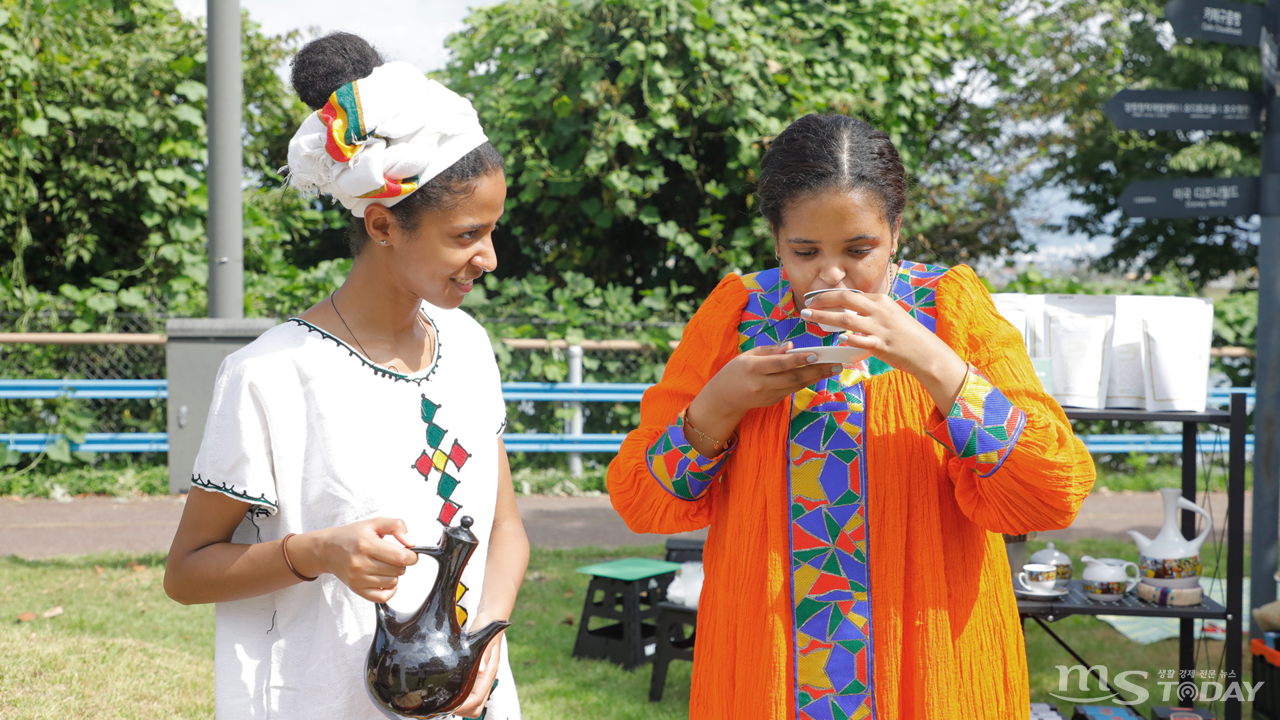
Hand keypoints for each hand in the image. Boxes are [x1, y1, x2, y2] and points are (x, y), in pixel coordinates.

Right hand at [299, 517, 418, 602]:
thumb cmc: (352, 535)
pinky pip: (383, 597)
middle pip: (399, 570)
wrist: (327, 550)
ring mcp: (358, 579)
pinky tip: (385, 579)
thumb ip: (396, 526)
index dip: (412, 556)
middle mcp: (361, 563)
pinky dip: (390, 590)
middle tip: (393, 556)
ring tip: (385, 565)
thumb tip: (410, 542)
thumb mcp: (374, 523)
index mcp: (367, 544)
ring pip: (393, 582)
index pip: (401, 557)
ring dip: (395, 574)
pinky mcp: (356, 589)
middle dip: (402, 563)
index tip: (409, 552)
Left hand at [453, 615, 503, 717]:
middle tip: (443, 704)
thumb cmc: (485, 626)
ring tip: (443, 700)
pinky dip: (458, 700)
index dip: (463, 706)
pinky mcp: (474, 677)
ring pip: (472, 706)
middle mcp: (485, 679)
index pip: (477, 699)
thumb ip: (484, 652)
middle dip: (461, 711)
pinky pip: (468, 697)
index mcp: (488, 672)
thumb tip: (480, 670)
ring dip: (459, 708)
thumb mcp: (483, 635)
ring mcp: (480, 680)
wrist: (489, 619)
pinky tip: (446, 693)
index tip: (448, 706)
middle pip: (476, 708)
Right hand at [686, 343, 841, 456]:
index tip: (815, 354)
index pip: (779, 364)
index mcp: (753, 368)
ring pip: (797, 385)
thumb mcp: (748, 355)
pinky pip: (792, 389)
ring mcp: (769, 395)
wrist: (723, 398)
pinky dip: (807, 381)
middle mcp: (762, 384)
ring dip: (817, 377)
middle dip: (817, 370)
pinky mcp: (774, 401)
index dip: (798, 360)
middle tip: (836, 364)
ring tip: (834, 369)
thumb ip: (770, 351)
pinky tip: (819, 374)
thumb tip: (791, 347)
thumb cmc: (735, 371)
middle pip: (793, 377)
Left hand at [800, 292, 967, 410]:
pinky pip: (861, 340)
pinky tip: (836, 338)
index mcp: (881, 301)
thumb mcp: (890, 315)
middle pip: (845, 300)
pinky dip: (848, 338)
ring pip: (846, 319)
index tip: (814, 299)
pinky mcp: (881, 345)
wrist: (927, 352)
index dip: (829, 296)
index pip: (850, 294)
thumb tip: (850, 310)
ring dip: (824, 317)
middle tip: (805, 306)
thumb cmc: (907, 335)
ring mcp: (880, 328)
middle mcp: (879, 311)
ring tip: (808, 318)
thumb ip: (871, 312)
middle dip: (822, 301)